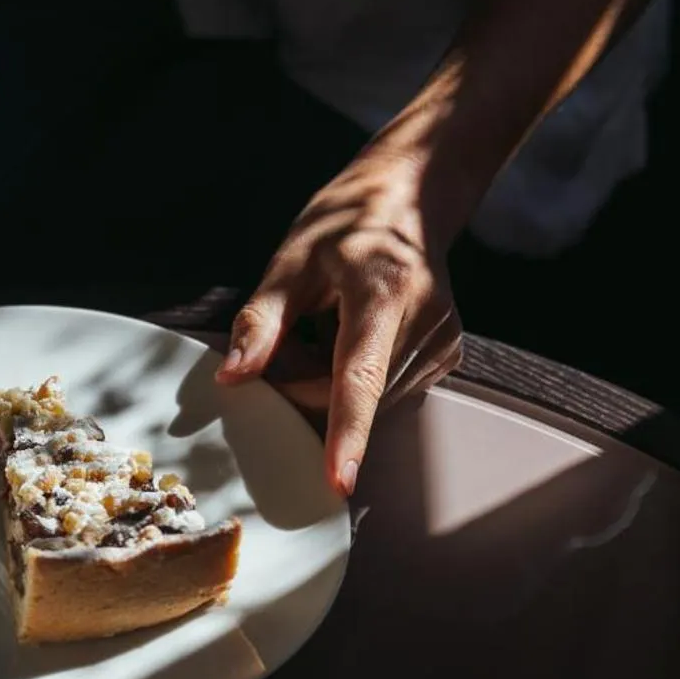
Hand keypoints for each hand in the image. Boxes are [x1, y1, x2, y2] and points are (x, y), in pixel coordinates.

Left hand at [214, 147, 466, 496]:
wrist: (412, 197)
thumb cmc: (346, 221)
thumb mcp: (292, 260)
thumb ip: (261, 322)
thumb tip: (232, 378)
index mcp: (383, 292)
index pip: (359, 377)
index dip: (346, 434)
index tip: (338, 481)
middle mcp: (425, 323)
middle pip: (351, 396)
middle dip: (305, 386)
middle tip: (291, 339)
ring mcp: (442, 344)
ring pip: (369, 402)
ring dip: (330, 385)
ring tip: (325, 328)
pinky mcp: (446, 357)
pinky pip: (386, 393)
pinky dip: (356, 380)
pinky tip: (350, 338)